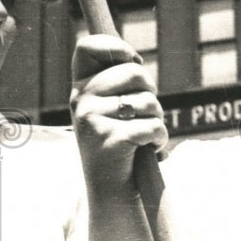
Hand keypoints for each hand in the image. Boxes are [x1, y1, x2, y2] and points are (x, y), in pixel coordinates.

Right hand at [71, 34, 166, 194]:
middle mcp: (81, 101)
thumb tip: (134, 59)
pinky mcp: (111, 139)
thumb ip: (119, 83)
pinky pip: (154, 126)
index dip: (117, 47)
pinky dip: (160, 139)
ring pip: (149, 101)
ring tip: (142, 138)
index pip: (88, 47)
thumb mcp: (113, 109)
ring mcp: (93, 120)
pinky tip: (148, 151)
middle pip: (135, 72)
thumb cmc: (121, 146)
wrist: (111, 193)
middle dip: (151, 94)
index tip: (133, 61)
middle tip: (141, 117)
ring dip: (157, 120)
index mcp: (81, 89)